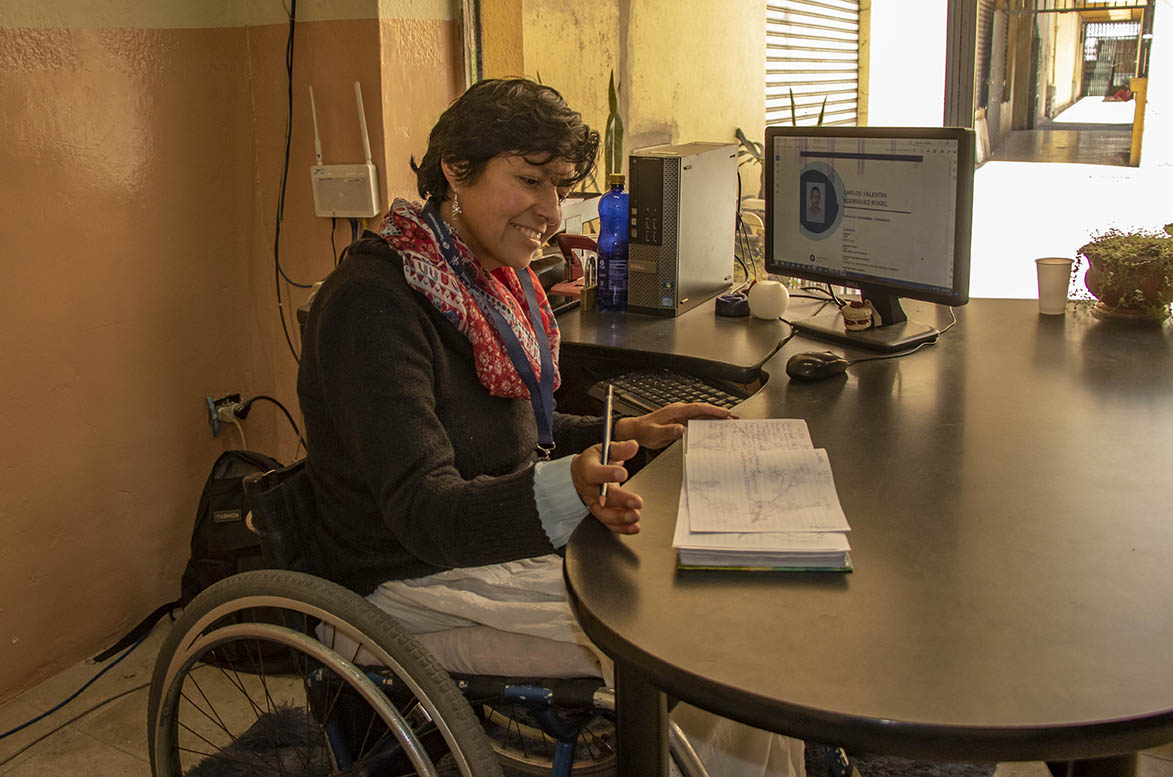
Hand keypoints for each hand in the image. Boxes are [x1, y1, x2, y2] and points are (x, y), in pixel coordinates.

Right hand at [571, 439, 643, 534]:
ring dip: (621, 517)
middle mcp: (590, 489)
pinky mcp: (600, 514)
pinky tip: (634, 527)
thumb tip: (633, 445)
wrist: (580, 475)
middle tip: (637, 501)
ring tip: (635, 516)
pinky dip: (622, 528)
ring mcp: (594, 504)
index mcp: (588, 470)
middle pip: (602, 497)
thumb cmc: (594, 462)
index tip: (623, 473)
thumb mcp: (604, 450)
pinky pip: (609, 524)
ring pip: (604, 514)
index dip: (608, 473)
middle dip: (621, 500)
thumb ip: (619, 449)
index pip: (595, 473)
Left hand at [613, 402, 735, 449]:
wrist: (634, 431)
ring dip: (715, 419)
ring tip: (729, 424)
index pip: (699, 408)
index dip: (713, 410)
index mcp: (677, 411)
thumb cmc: (644, 431)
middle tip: (734, 420)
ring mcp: (681, 416)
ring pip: (702, 416)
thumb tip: (681, 429)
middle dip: (719, 414)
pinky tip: (714, 430)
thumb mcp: (655, 433)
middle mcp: (680, 411)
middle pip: (704, 411)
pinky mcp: (680, 422)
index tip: (726, 414)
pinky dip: (707, 424)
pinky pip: (697, 422)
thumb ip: (668, 431)